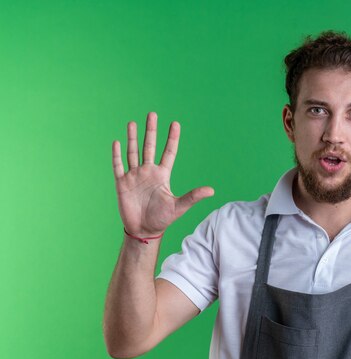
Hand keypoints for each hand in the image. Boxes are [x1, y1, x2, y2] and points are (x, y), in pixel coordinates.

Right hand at [112, 112, 213, 236]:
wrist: (144, 230)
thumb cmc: (162, 219)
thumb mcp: (179, 207)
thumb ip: (193, 196)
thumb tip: (212, 191)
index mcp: (163, 175)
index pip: (169, 152)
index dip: (172, 138)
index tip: (175, 123)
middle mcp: (148, 172)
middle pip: (149, 147)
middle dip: (151, 131)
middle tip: (152, 114)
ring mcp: (135, 176)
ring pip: (133, 152)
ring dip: (133, 138)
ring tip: (133, 123)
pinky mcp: (122, 183)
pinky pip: (118, 166)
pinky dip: (117, 155)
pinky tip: (117, 142)